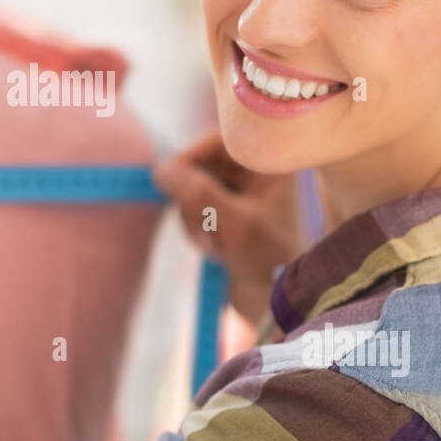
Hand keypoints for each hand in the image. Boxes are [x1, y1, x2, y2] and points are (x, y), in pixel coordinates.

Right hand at [152, 128, 306, 329]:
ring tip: (216, 247)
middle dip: (194, 200)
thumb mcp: (236, 225)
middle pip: (199, 166)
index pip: (216, 140)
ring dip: (194, 219)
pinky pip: (194, 209)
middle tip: (206, 230)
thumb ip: (199, 194)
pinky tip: (216, 250)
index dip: (189, 159)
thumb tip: (161, 169)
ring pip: (191, 190)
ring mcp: (238, 192)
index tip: (171, 182)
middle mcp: (253, 171)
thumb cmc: (271, 260)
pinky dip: (197, 229)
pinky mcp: (225, 211)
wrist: (279, 300)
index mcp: (269, 163)